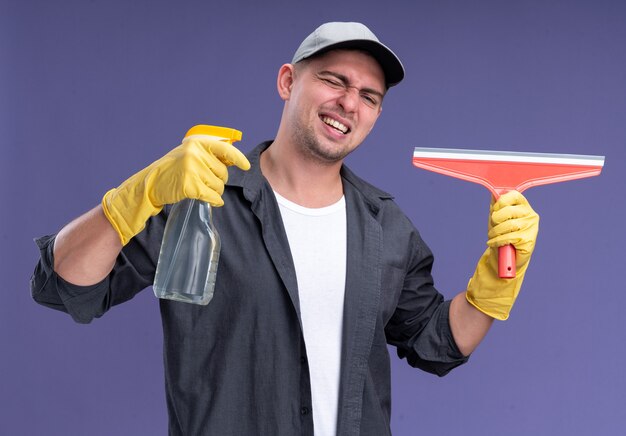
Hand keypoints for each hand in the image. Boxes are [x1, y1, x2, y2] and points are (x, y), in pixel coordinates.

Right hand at [102, 136, 249, 244]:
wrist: (150, 183)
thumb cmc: (173, 169)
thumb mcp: (190, 154)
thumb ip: (209, 155)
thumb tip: (233, 161)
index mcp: (197, 143)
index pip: (225, 149)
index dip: (238, 159)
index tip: (245, 166)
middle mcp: (195, 153)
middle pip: (223, 172)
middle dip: (219, 180)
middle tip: (204, 181)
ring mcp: (192, 169)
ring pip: (219, 186)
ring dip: (214, 191)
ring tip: (199, 188)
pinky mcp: (190, 186)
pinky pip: (213, 196)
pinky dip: (213, 200)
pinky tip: (207, 199)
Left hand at [466, 190, 539, 319]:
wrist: (505, 258)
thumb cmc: (501, 234)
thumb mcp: (496, 218)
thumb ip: (496, 205)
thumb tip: (493, 192)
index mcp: (523, 206)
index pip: (514, 195)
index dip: (501, 202)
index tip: (495, 210)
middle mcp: (530, 215)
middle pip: (509, 211)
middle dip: (495, 220)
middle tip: (492, 226)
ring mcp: (531, 228)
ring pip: (508, 225)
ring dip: (495, 232)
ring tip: (492, 236)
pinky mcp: (529, 241)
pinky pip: (510, 237)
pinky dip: (498, 241)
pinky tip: (494, 243)